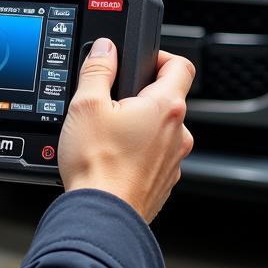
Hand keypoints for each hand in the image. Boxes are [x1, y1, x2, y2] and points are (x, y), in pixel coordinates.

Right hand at [58, 40, 194, 223]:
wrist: (102, 218)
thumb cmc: (97, 166)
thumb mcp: (86, 105)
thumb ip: (98, 70)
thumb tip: (105, 49)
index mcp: (166, 107)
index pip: (181, 65)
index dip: (161, 57)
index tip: (141, 61)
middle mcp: (179, 133)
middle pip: (167, 100)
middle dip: (140, 97)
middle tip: (111, 104)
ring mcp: (174, 160)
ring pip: (160, 131)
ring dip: (139, 128)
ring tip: (107, 137)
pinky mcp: (163, 182)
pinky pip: (154, 157)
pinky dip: (137, 154)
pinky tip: (112, 160)